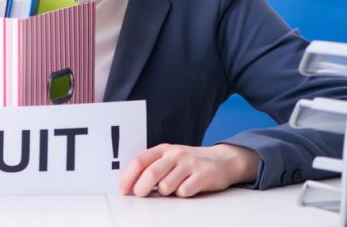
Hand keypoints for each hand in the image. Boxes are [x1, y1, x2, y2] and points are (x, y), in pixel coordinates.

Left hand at [120, 143, 259, 197]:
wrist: (223, 160)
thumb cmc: (191, 162)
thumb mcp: (170, 158)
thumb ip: (153, 166)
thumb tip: (132, 184)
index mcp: (164, 149)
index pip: (139, 160)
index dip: (128, 176)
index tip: (123, 189)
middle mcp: (176, 154)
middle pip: (151, 173)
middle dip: (141, 188)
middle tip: (140, 196)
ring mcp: (190, 164)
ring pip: (167, 185)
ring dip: (165, 193)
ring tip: (171, 190)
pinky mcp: (203, 175)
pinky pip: (184, 192)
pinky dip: (182, 195)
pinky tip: (187, 189)